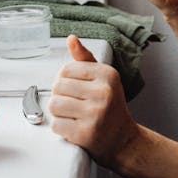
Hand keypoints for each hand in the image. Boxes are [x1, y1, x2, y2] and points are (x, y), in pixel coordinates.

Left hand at [49, 35, 137, 169]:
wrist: (123, 140)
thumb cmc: (110, 105)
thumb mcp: (103, 78)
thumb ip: (85, 58)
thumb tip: (71, 38)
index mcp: (108, 74)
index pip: (67, 69)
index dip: (66, 79)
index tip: (76, 88)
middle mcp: (103, 92)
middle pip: (58, 86)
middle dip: (61, 96)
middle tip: (74, 103)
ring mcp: (95, 114)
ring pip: (54, 106)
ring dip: (59, 112)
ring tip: (73, 115)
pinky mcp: (85, 134)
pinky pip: (56, 125)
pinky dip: (61, 128)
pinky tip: (74, 127)